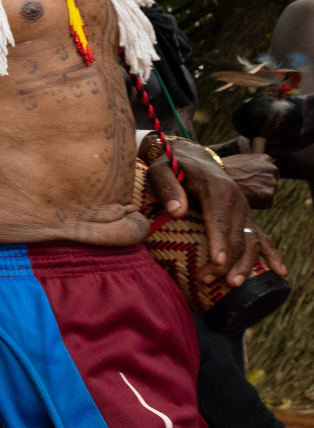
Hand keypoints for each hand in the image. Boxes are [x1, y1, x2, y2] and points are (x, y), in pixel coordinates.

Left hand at [148, 141, 286, 287]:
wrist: (193, 158)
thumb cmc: (172, 166)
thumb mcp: (162, 170)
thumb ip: (167, 187)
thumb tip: (177, 211)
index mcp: (216, 189)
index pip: (220, 219)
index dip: (219, 242)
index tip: (217, 262)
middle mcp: (236, 201)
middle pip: (235, 236)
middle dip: (225, 261)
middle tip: (207, 280)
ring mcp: (244, 210)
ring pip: (250, 241)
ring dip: (244, 264)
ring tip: (232, 284)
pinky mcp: (246, 217)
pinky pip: (262, 236)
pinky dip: (272, 254)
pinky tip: (279, 271)